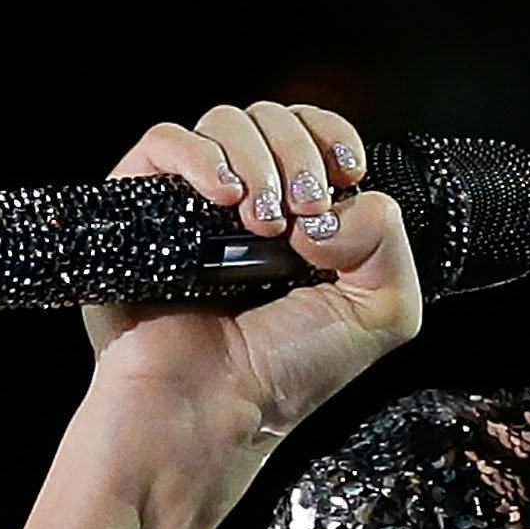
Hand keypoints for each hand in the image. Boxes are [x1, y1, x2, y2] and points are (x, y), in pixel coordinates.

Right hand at [79, 101, 422, 444]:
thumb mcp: (380, 312)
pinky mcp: (140, 204)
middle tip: (302, 215)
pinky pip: (165, 140)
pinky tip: (221, 199)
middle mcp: (247, 202)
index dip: (334, 138)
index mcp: (303, 218)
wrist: (210, 409)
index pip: (317, 134)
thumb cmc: (284, 373)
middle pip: (275, 118)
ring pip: (225, 120)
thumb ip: (389, 241)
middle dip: (300, 154)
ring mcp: (192, 202)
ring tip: (261, 222)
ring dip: (256, 160)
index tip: (346, 173)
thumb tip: (339, 200)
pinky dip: (200, 156)